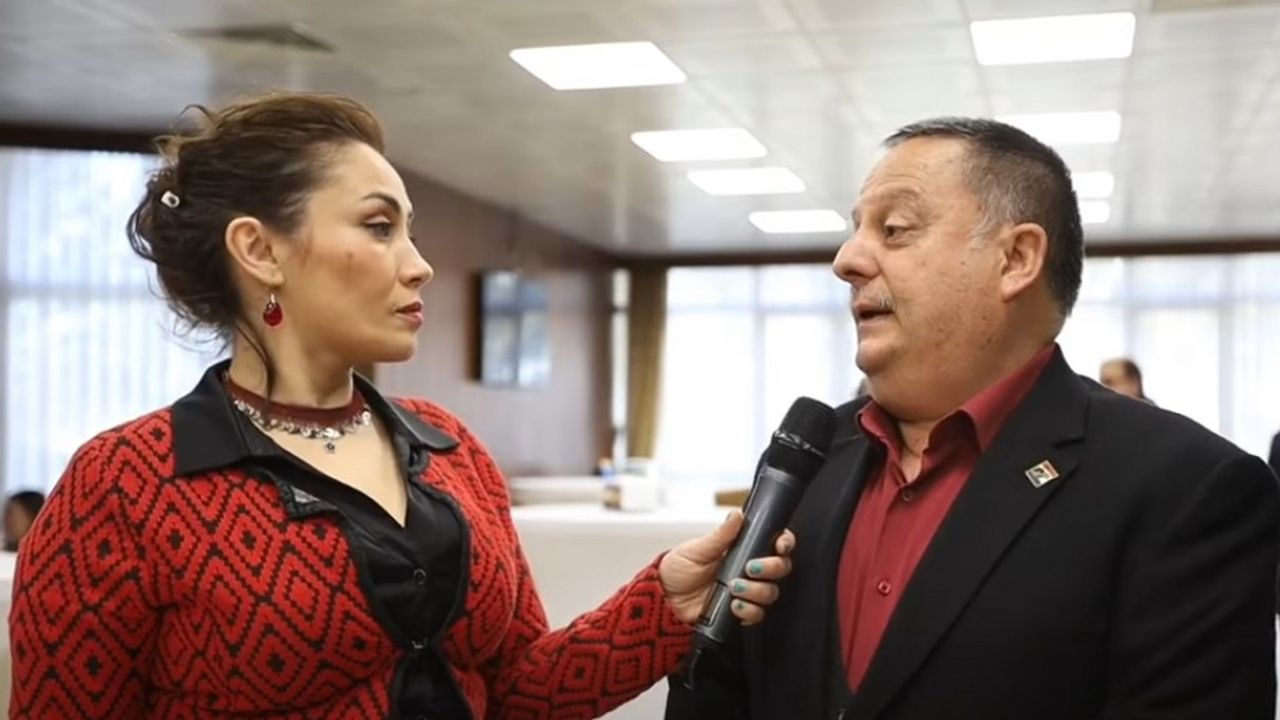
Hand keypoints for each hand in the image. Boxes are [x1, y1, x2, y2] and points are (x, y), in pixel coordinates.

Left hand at [658, 510, 795, 625]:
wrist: (664, 600)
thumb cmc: (678, 569)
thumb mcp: (697, 548)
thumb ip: (720, 535)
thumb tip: (737, 515)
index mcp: (741, 550)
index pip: (774, 543)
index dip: (784, 542)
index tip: (780, 545)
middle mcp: (748, 570)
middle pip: (780, 568)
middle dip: (771, 567)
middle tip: (750, 568)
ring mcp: (746, 592)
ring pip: (771, 592)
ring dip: (757, 590)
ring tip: (734, 587)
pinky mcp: (740, 612)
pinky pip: (758, 614)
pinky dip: (749, 610)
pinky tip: (734, 605)